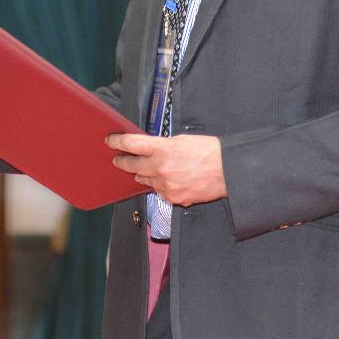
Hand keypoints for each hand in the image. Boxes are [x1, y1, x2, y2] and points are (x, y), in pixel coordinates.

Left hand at [107, 133, 226, 205]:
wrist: (229, 171)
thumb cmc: (209, 152)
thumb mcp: (181, 140)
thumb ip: (162, 145)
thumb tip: (150, 148)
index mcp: (162, 149)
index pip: (131, 144)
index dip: (117, 142)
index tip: (110, 141)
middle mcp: (160, 168)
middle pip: (132, 165)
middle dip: (123, 161)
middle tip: (118, 159)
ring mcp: (166, 186)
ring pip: (145, 180)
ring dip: (143, 174)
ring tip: (143, 169)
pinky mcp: (175, 198)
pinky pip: (160, 192)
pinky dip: (161, 187)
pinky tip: (167, 181)